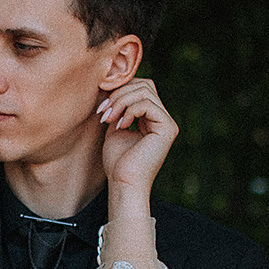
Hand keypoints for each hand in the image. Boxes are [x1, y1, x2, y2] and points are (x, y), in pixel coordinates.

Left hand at [97, 77, 177, 208]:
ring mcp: (167, 123)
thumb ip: (119, 108)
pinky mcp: (168, 128)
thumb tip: (113, 85)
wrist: (123, 183)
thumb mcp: (115, 127)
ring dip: (121, 101)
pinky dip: (129, 110)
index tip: (101, 108)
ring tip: (108, 118)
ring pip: (145, 91)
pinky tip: (120, 125)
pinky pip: (147, 104)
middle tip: (103, 112)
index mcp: (152, 118)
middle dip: (119, 94)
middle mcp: (163, 118)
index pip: (140, 87)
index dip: (119, 90)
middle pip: (144, 85)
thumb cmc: (117, 162)